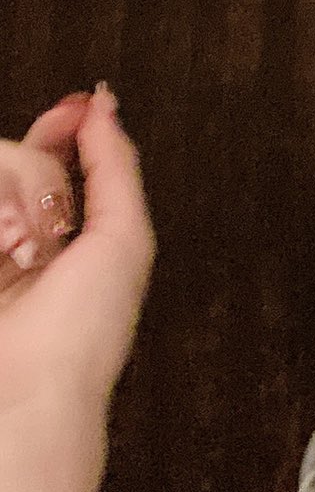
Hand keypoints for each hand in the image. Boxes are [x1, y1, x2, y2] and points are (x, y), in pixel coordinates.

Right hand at [0, 87, 155, 429]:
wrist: (30, 386)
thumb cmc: (85, 332)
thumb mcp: (125, 235)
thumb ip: (115, 162)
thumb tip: (104, 105)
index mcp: (72, 232)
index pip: (58, 155)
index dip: (65, 125)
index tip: (75, 108)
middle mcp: (22, 233)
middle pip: (18, 156)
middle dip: (37, 172)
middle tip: (48, 221)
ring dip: (16, 199)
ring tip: (23, 249)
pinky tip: (6, 249)